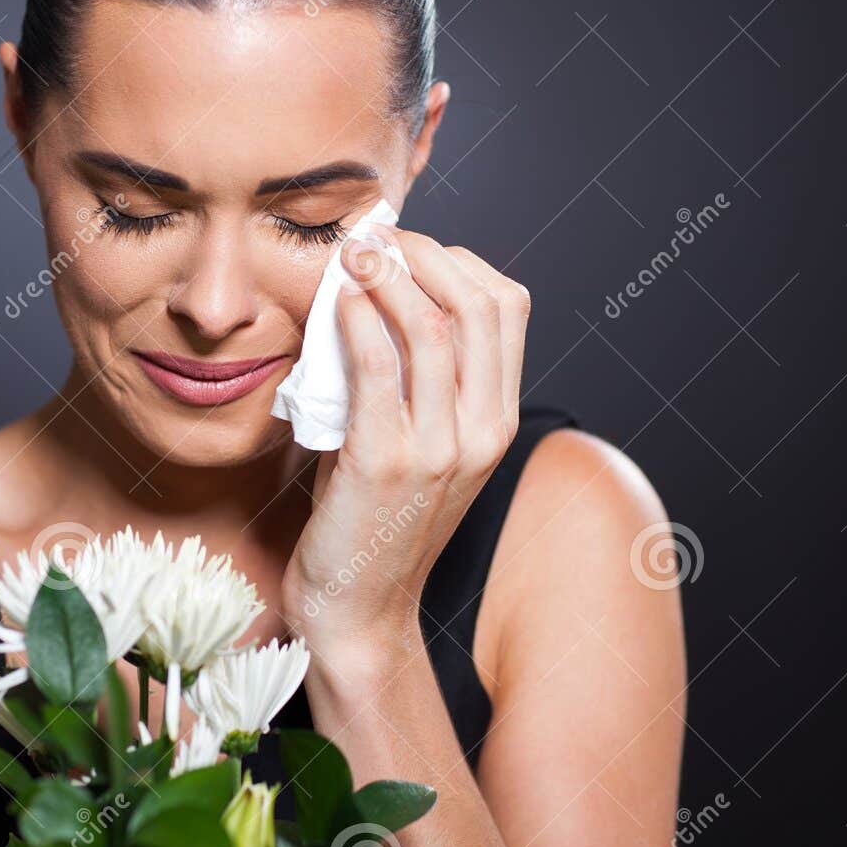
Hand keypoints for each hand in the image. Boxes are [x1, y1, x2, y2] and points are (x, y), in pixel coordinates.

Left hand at [280, 224, 529, 655]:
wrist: (357, 609)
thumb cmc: (372, 517)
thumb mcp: (416, 441)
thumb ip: (413, 379)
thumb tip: (372, 296)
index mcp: (499, 421)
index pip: (507, 308)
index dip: (457, 259)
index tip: (406, 245)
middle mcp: (483, 431)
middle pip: (478, 304)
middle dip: (424, 253)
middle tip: (374, 237)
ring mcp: (441, 449)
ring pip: (434, 327)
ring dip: (388, 274)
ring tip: (351, 253)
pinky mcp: (387, 462)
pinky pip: (379, 368)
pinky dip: (359, 320)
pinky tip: (338, 300)